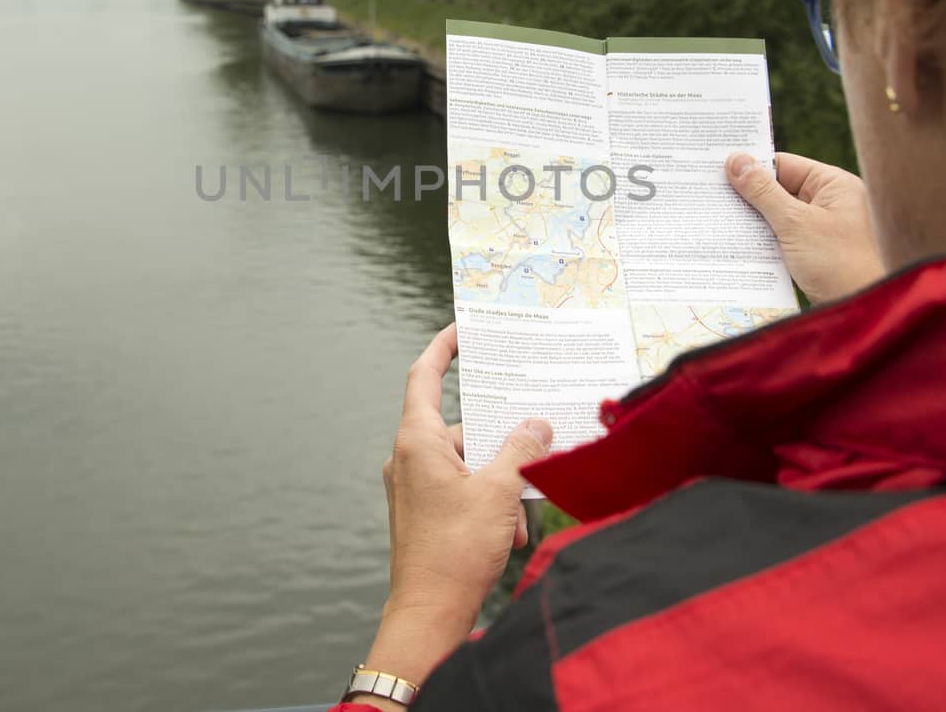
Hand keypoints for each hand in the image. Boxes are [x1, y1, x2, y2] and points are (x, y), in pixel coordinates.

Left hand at [362, 323, 552, 692]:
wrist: (428, 617)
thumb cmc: (455, 551)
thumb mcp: (499, 491)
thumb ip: (520, 449)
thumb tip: (535, 424)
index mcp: (417, 440)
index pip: (425, 375)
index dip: (443, 347)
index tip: (463, 327)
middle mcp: (409, 458)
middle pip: (460, 426)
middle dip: (500, 439)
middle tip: (534, 437)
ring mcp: (413, 487)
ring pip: (467, 464)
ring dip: (500, 483)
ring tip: (520, 513)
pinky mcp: (423, 513)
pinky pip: (461, 491)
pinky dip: (489, 504)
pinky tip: (509, 535)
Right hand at [726, 152, 884, 304]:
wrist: (855, 309)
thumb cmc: (834, 262)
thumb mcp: (794, 223)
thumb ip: (762, 191)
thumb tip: (736, 160)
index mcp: (833, 185)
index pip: (785, 164)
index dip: (752, 166)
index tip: (717, 168)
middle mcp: (829, 201)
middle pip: (779, 187)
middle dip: (748, 194)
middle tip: (710, 192)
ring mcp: (820, 226)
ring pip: (777, 213)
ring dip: (752, 217)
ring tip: (717, 215)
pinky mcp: (811, 249)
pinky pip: (781, 234)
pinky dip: (762, 237)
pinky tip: (736, 239)